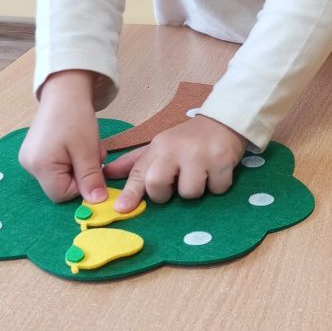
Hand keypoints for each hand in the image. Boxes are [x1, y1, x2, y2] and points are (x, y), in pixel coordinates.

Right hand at [18, 70, 107, 203]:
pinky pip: (56, 165)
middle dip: (81, 173)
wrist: (64, 90)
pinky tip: (77, 144)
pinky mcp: (35, 151)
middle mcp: (29, 164)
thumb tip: (96, 202)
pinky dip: (71, 158)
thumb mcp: (87, 150)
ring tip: (86, 146)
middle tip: (92, 154)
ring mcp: (30, 157)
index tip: (93, 168)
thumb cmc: (75, 117)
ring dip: (78, 165)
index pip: (62, 194)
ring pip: (60, 175)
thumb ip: (90, 178)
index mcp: (39, 166)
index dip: (81, 185)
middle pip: (60, 185)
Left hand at [103, 115, 247, 210]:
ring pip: (190, 193)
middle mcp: (176, 149)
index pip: (140, 172)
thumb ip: (135, 162)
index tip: (122, 209)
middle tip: (176, 184)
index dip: (130, 193)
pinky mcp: (222, 160)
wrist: (224, 121)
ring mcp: (200, 155)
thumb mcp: (160, 146)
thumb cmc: (188, 139)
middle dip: (165, 194)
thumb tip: (107, 173)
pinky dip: (218, 185)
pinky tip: (217, 170)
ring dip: (197, 189)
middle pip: (158, 185)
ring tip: (201, 173)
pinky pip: (216, 189)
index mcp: (159, 147)